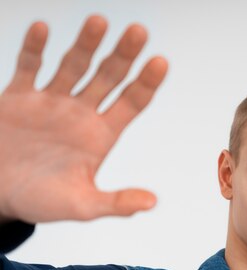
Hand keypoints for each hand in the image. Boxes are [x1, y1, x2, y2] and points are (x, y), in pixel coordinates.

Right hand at [0, 15, 167, 223]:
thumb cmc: (43, 201)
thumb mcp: (81, 206)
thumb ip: (115, 203)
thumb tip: (152, 203)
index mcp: (101, 134)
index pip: (132, 102)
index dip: (146, 83)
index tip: (161, 61)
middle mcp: (81, 111)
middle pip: (108, 76)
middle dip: (123, 54)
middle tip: (140, 30)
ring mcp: (51, 100)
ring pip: (73, 65)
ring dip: (85, 43)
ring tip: (99, 21)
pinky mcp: (18, 96)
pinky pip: (28, 66)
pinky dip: (34, 49)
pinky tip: (43, 28)